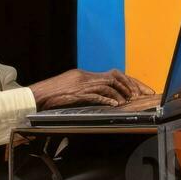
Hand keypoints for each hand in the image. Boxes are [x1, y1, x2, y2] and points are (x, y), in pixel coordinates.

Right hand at [28, 68, 154, 109]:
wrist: (38, 96)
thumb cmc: (54, 95)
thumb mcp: (73, 89)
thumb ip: (88, 90)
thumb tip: (104, 97)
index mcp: (86, 75)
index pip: (114, 74)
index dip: (130, 82)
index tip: (142, 90)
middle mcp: (86, 76)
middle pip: (115, 76)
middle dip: (131, 85)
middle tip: (142, 95)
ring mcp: (81, 84)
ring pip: (107, 84)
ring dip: (121, 93)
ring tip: (128, 101)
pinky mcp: (76, 93)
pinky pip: (95, 95)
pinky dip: (107, 99)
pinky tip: (115, 105)